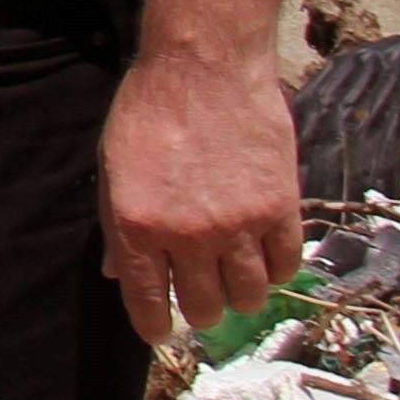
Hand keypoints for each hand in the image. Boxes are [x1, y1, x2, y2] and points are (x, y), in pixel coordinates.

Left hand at [101, 45, 301, 342]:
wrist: (203, 66)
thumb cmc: (149, 111)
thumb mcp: (113, 167)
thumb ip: (115, 225)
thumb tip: (116, 273)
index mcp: (137, 227)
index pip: (148, 304)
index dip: (155, 327)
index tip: (161, 333)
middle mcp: (187, 235)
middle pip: (205, 308)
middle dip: (200, 311)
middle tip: (201, 297)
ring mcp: (238, 225)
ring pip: (248, 297)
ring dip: (241, 297)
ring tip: (234, 279)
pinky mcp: (280, 209)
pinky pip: (287, 266)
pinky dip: (277, 271)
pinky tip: (266, 258)